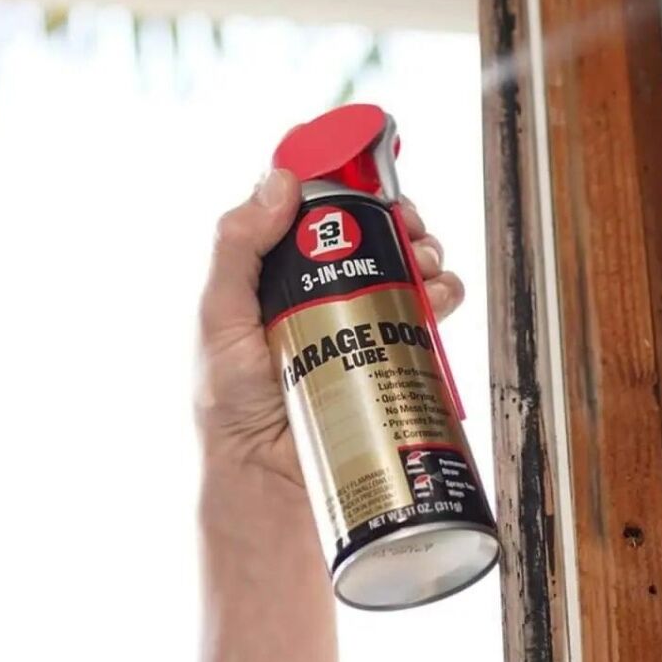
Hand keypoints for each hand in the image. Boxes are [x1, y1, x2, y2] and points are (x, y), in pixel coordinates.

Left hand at [194, 168, 465, 490]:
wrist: (269, 489)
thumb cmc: (229, 411)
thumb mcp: (218, 320)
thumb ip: (237, 248)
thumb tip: (281, 179)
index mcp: (271, 279)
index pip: (311, 212)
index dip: (343, 182)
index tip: (368, 171)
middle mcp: (318, 297)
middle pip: (368, 235)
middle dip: (396, 218)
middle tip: (409, 224)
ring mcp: (357, 329)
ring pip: (404, 270)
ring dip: (426, 252)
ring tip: (428, 264)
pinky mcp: (390, 363)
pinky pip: (426, 319)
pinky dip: (443, 296)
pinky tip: (441, 298)